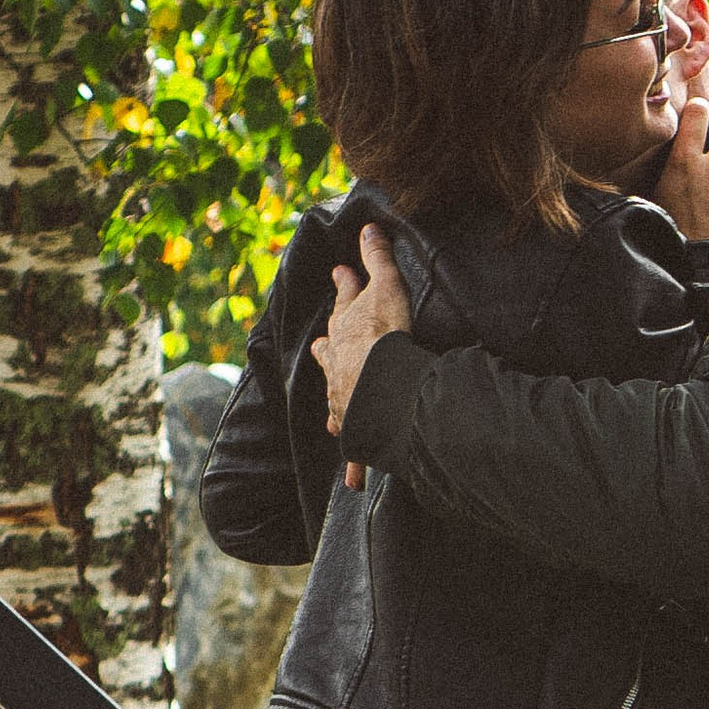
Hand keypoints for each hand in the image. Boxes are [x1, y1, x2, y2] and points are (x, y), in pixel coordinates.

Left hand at [312, 223, 414, 478]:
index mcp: (346, 332)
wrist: (379, 386)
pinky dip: (358, 466)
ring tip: (334, 421)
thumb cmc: (384, 337)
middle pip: (329, 353)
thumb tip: (369, 226)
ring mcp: (345, 401)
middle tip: (322, 345)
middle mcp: (339, 367)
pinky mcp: (358, 432)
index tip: (340, 275)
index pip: (344, 304)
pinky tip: (355, 482)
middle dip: (328, 349)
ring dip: (338, 412)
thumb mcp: (385, 289)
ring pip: (338, 405)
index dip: (345, 287)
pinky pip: (359, 453)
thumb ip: (377, 259)